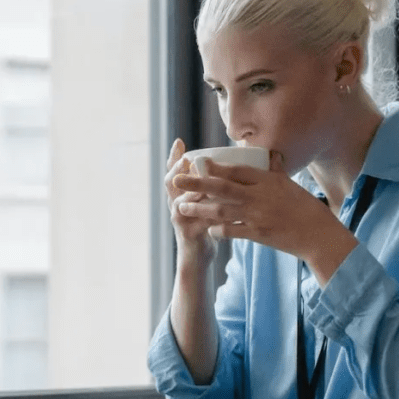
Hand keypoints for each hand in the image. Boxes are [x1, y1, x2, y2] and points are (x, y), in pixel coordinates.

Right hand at [165, 139, 217, 267]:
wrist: (198, 256)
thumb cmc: (206, 225)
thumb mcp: (205, 203)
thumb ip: (211, 186)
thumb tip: (227, 164)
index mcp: (181, 193)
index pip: (174, 171)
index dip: (174, 157)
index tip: (179, 142)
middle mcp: (176, 203)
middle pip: (172, 182)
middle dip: (177, 169)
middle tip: (186, 160)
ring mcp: (179, 219)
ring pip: (182, 201)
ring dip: (192, 192)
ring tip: (201, 183)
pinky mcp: (188, 233)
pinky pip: (198, 221)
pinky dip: (209, 215)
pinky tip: (220, 209)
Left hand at [171, 153, 357, 277]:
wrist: (319, 236)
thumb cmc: (307, 208)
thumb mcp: (291, 185)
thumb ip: (277, 171)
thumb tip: (271, 155)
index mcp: (268, 181)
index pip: (237, 170)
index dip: (215, 166)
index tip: (198, 162)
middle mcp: (260, 197)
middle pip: (222, 188)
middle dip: (197, 183)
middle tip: (176, 180)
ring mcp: (257, 217)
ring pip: (221, 210)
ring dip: (199, 208)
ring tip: (181, 207)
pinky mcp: (258, 235)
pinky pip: (232, 231)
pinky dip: (218, 230)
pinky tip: (207, 228)